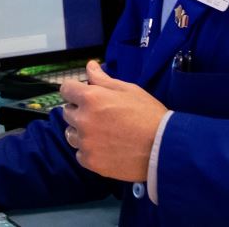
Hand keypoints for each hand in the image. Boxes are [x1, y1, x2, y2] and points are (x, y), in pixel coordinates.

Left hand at [59, 60, 167, 182]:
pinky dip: (89, 150)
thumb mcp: (128, 90)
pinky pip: (80, 153)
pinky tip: (105, 148)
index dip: (75, 90)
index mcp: (91, 98)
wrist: (162, 147)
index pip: (66, 89)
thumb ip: (103, 79)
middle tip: (100, 115)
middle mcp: (83, 120)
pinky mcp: (91, 162)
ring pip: (71, 134)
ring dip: (80, 131)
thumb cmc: (147, 113)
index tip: (84, 94)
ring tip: (101, 133)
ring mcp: (85, 143)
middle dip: (79, 110)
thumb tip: (89, 66)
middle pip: (67, 112)